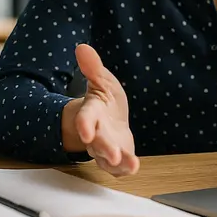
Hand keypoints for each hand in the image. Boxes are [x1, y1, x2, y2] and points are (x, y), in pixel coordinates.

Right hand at [61, 44, 138, 175]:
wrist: (110, 121)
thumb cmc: (105, 101)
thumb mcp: (102, 81)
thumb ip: (93, 68)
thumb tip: (82, 47)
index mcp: (91, 112)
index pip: (85, 117)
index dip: (83, 124)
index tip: (85, 130)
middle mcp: (96, 132)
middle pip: (96, 142)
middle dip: (103, 148)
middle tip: (111, 154)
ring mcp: (106, 147)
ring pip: (106, 157)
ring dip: (116, 162)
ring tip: (129, 164)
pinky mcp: (118, 158)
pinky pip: (119, 168)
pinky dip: (125, 169)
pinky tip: (134, 168)